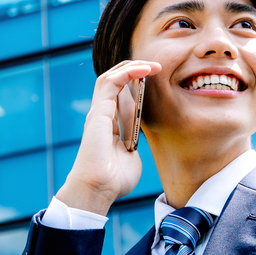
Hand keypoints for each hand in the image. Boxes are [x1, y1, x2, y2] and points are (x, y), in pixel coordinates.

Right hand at [56, 60, 159, 215]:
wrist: (99, 189)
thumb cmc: (113, 181)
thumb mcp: (131, 158)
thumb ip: (133, 146)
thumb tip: (137, 142)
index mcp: (109, 126)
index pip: (121, 96)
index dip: (137, 84)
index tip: (156, 80)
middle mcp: (102, 115)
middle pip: (115, 81)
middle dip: (135, 70)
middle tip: (157, 67)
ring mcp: (99, 112)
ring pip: (110, 77)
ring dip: (132, 67)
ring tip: (151, 65)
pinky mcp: (98, 111)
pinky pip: (110, 82)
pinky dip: (127, 72)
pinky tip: (144, 70)